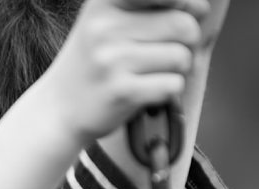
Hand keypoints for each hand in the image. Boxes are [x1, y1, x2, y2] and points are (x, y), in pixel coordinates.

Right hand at [38, 0, 212, 144]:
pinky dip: (168, 92)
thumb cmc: (94, 63)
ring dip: (177, 70)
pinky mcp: (122, 92)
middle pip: (183, 25)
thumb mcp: (106, 21)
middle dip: (186, 43)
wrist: (58, 109)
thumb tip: (201, 9)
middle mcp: (106, 27)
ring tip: (150, 74)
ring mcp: (112, 60)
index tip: (188, 13)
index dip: (188, 2)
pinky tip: (146, 92)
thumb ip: (148, 8)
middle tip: (165, 54)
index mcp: (104, 2)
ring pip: (181, 57)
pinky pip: (172, 85)